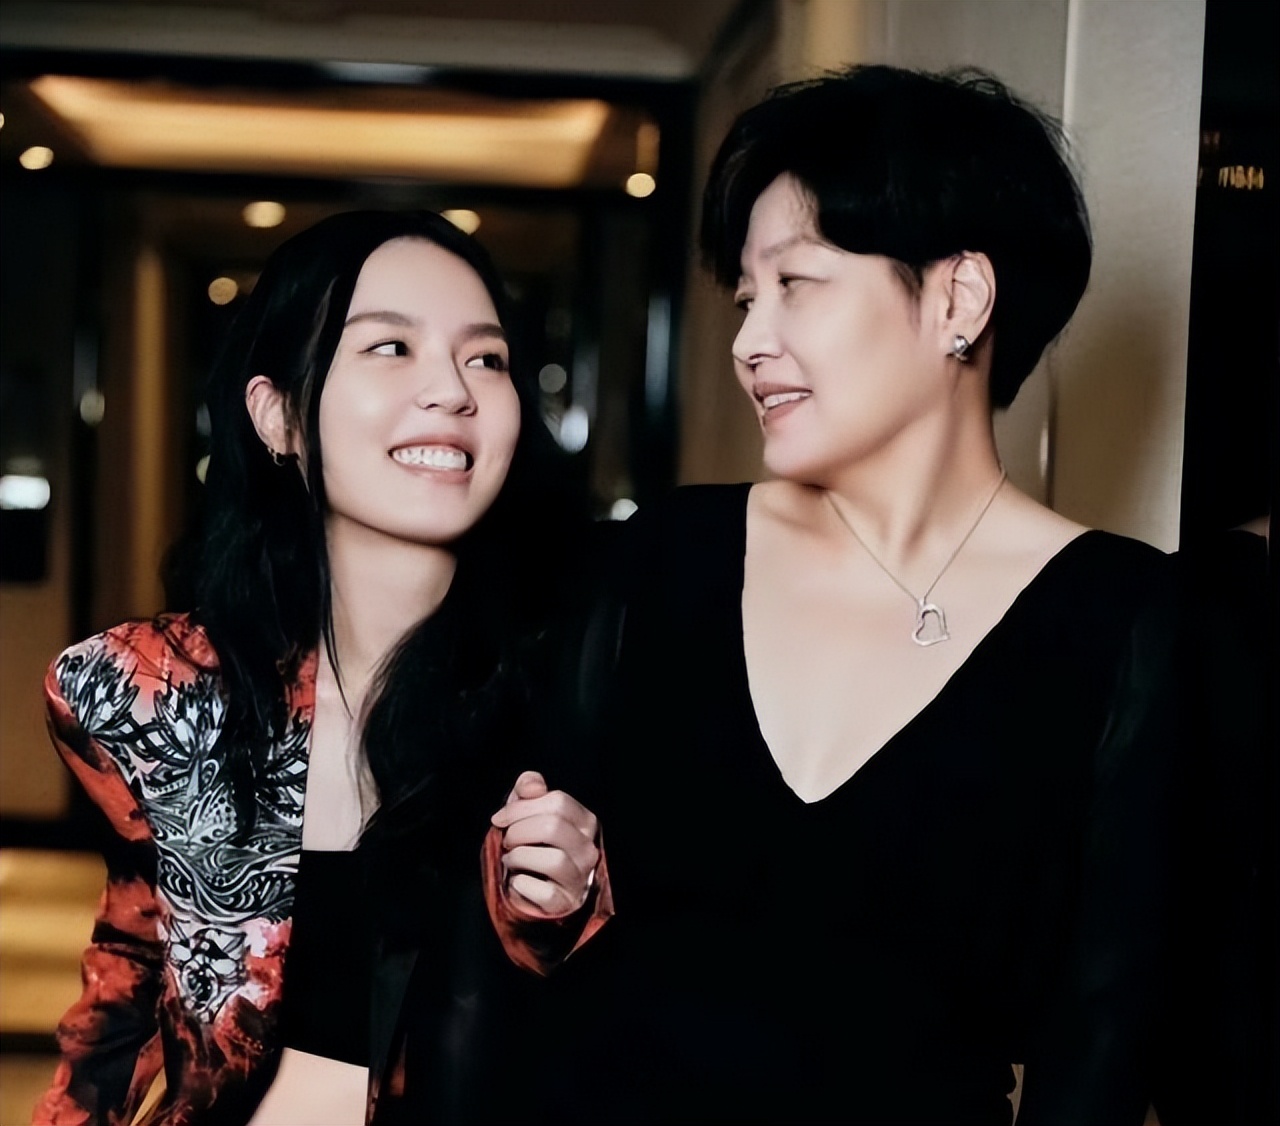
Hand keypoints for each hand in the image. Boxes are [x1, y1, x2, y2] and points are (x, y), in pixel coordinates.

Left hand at [490, 771, 599, 917]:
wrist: (529, 889)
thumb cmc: (530, 845)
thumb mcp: (527, 811)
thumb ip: (529, 789)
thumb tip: (531, 785)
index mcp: (584, 823)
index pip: (558, 802)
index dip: (521, 808)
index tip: (500, 819)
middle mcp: (589, 850)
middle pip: (553, 827)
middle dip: (518, 832)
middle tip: (506, 841)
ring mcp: (580, 879)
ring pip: (552, 860)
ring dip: (519, 858)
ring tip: (510, 860)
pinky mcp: (565, 903)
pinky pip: (544, 892)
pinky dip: (522, 885)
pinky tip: (517, 881)